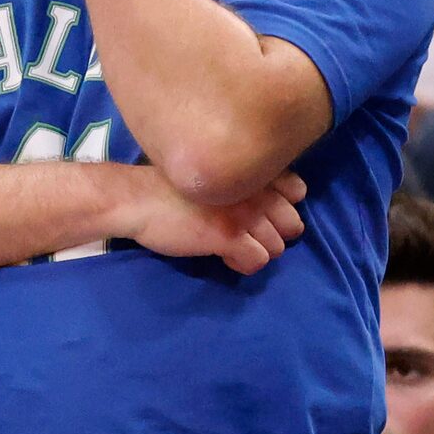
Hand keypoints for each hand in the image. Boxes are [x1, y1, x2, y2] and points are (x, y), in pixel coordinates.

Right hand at [117, 167, 306, 273]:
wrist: (136, 200)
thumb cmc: (169, 187)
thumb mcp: (213, 174)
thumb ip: (242, 181)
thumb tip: (269, 206)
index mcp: (251, 169)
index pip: (297, 191)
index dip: (280, 208)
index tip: (257, 213)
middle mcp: (254, 187)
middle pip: (291, 224)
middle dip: (271, 235)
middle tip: (242, 235)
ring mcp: (245, 212)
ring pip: (276, 247)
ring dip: (254, 251)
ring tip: (227, 245)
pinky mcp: (230, 235)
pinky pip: (257, 261)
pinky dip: (242, 264)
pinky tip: (221, 254)